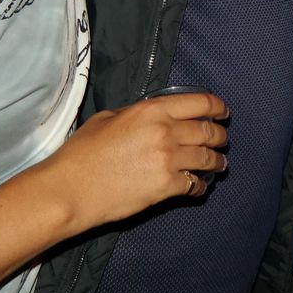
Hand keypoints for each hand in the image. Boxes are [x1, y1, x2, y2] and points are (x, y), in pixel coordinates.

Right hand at [35, 91, 229, 231]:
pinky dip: (199, 185)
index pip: (200, 103)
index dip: (217, 107)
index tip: (224, 112)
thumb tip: (152, 115)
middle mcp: (165, 131)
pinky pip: (194, 184)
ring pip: (207, 158)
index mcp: (152, 110)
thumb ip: (136, 113)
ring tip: (219, 164)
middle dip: (220, 136)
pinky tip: (198, 186)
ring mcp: (168, 160)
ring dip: (216, 161)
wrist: (69, 190)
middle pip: (208, 131)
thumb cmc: (81, 153)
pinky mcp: (165, 187)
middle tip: (222, 140)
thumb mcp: (108, 118)